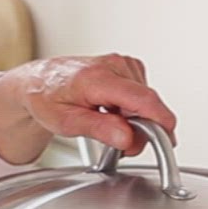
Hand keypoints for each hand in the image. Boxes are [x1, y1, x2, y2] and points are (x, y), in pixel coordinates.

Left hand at [7, 53, 176, 156]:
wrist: (39, 81)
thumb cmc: (47, 98)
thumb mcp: (65, 122)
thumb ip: (98, 129)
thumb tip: (127, 137)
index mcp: (97, 78)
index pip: (143, 99)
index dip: (160, 122)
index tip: (168, 140)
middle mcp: (113, 65)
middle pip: (147, 104)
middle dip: (141, 130)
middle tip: (119, 144)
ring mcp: (122, 64)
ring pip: (147, 102)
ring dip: (137, 120)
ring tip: (110, 124)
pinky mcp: (128, 67)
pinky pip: (143, 95)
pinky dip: (133, 109)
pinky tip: (114, 111)